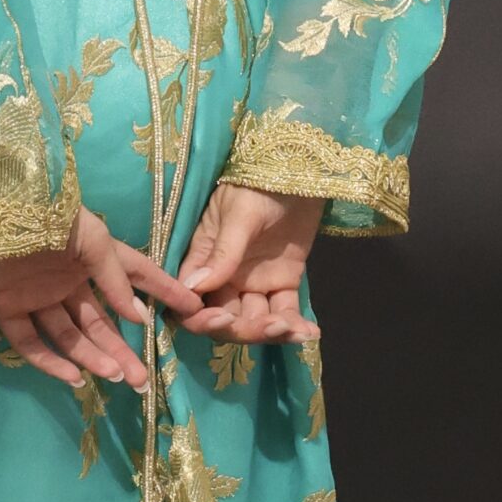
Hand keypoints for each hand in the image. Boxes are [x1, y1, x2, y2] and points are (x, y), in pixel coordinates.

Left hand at [0, 205, 206, 390]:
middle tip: (143, 380)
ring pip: (69, 336)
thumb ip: (116, 281)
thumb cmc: (53, 218)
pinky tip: (74, 377)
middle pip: (100, 322)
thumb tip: (140, 318)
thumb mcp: (96, 241)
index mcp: (93, 257)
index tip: (192, 309)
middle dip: (122, 350)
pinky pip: (29, 342)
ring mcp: (38, 297)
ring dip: (93, 358)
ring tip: (116, 377)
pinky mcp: (7, 310)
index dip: (163, 293)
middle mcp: (68, 280)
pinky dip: (50, 362)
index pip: (135, 278)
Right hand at [170, 181, 323, 344]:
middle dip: (244, 329)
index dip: (201, 317)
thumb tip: (193, 288)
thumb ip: (222, 252)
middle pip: (225, 317)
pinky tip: (310, 332)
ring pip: (256, 319)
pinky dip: (295, 325)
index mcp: (204, 258)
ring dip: (272, 331)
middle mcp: (225, 276)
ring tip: (296, 329)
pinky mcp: (283, 280)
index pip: (192, 299)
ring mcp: (255, 280)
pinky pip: (285, 310)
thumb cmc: (259, 183)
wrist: (300, 168)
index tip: (222, 319)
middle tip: (272, 327)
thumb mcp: (239, 214)